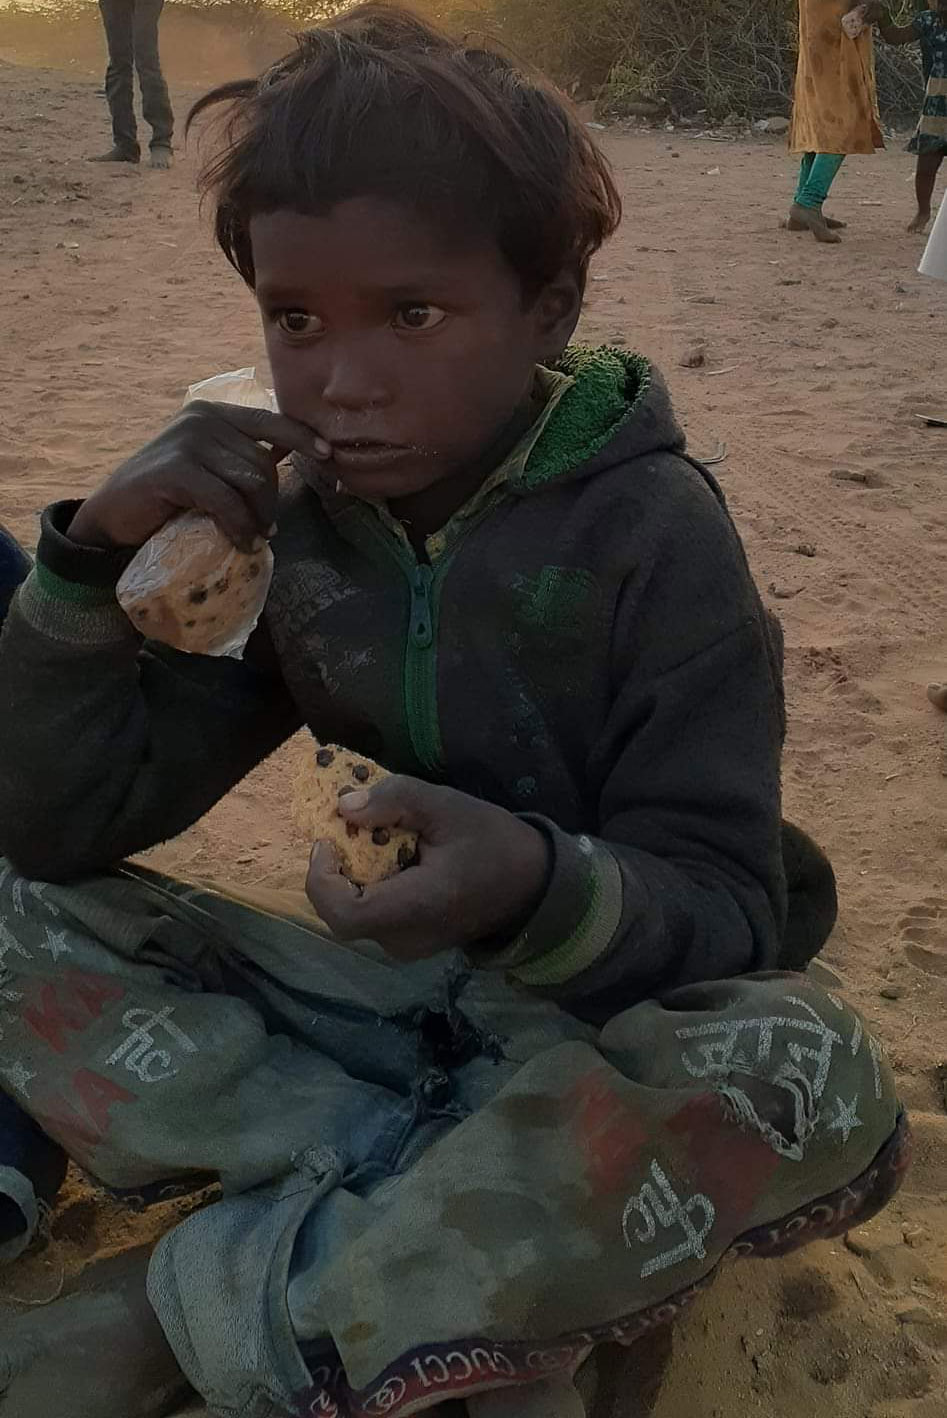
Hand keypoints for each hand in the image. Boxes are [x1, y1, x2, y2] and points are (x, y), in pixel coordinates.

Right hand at [68, 402, 330, 553]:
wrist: (114, 515)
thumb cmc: (166, 495)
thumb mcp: (208, 467)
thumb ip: (240, 456)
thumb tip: (290, 455)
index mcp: (213, 412)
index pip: (270, 420)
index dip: (303, 437)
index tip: (329, 456)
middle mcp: (202, 419)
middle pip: (263, 462)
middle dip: (270, 501)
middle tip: (266, 529)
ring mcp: (187, 441)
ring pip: (250, 481)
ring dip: (258, 517)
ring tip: (254, 537)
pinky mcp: (175, 469)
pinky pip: (226, 501)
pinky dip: (238, 526)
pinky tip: (241, 543)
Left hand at [305, 776, 549, 960]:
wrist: (532, 884)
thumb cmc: (493, 842)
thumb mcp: (447, 805)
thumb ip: (395, 800)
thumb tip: (344, 806)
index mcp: (416, 908)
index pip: (344, 915)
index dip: (322, 880)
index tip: (329, 841)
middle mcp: (405, 939)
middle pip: (342, 912)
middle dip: (337, 868)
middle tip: (352, 829)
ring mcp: (406, 947)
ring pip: (354, 914)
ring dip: (352, 876)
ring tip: (378, 841)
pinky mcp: (408, 943)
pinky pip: (371, 916)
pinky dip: (368, 885)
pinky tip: (392, 859)